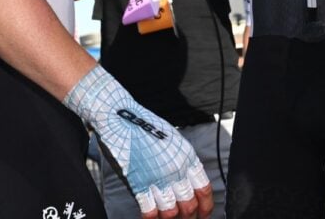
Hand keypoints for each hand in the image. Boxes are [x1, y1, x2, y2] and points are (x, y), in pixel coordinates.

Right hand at [65, 66, 212, 217]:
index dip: (205, 207)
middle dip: (187, 218)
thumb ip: (179, 159)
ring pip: (172, 213)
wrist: (119, 115)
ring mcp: (158, 177)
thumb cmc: (141, 123)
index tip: (202, 214)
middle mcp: (176, 169)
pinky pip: (150, 212)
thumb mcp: (170, 138)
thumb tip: (183, 178)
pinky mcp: (139, 183)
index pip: (204, 190)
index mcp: (187, 156)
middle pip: (189, 206)